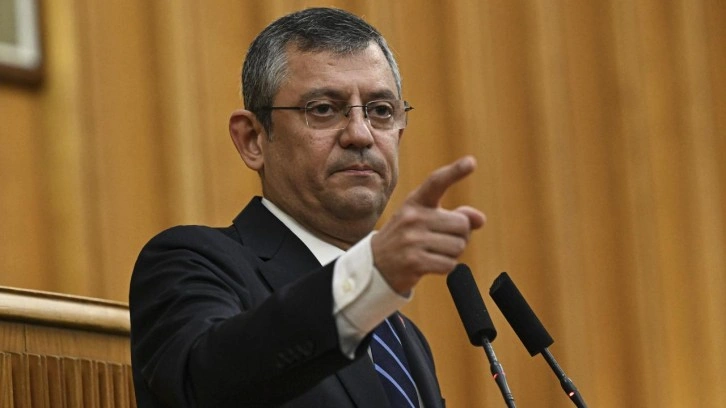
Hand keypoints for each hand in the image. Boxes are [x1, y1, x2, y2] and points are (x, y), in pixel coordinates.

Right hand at [371, 156, 485, 293]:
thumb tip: (480, 219)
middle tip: (441, 241)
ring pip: (458, 246)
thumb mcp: (425, 220)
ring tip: (433, 253)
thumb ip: (454, 216)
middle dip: (460, 236)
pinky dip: (446, 267)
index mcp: (415, 202)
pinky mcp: (414, 262)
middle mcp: (412, 217)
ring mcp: (412, 239)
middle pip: (462, 224)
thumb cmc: (407, 238)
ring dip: (453, 254)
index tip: (471, 162)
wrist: (376, 265)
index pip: (436, 182)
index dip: (455, 172)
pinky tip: (430, 264)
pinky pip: (450, 264)